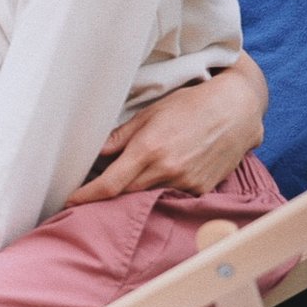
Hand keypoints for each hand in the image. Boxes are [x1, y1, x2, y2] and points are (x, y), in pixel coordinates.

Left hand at [66, 54, 266, 205]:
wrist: (236, 110)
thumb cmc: (190, 105)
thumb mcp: (150, 114)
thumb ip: (121, 136)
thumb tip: (95, 153)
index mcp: (149, 150)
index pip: (110, 184)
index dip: (87, 196)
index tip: (70, 201)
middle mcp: (167, 170)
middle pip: (126, 194)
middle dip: (108, 196)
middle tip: (91, 191)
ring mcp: (187, 183)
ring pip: (149, 196)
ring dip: (134, 192)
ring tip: (126, 182)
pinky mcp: (202, 189)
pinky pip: (173, 196)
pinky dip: (160, 190)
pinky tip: (158, 177)